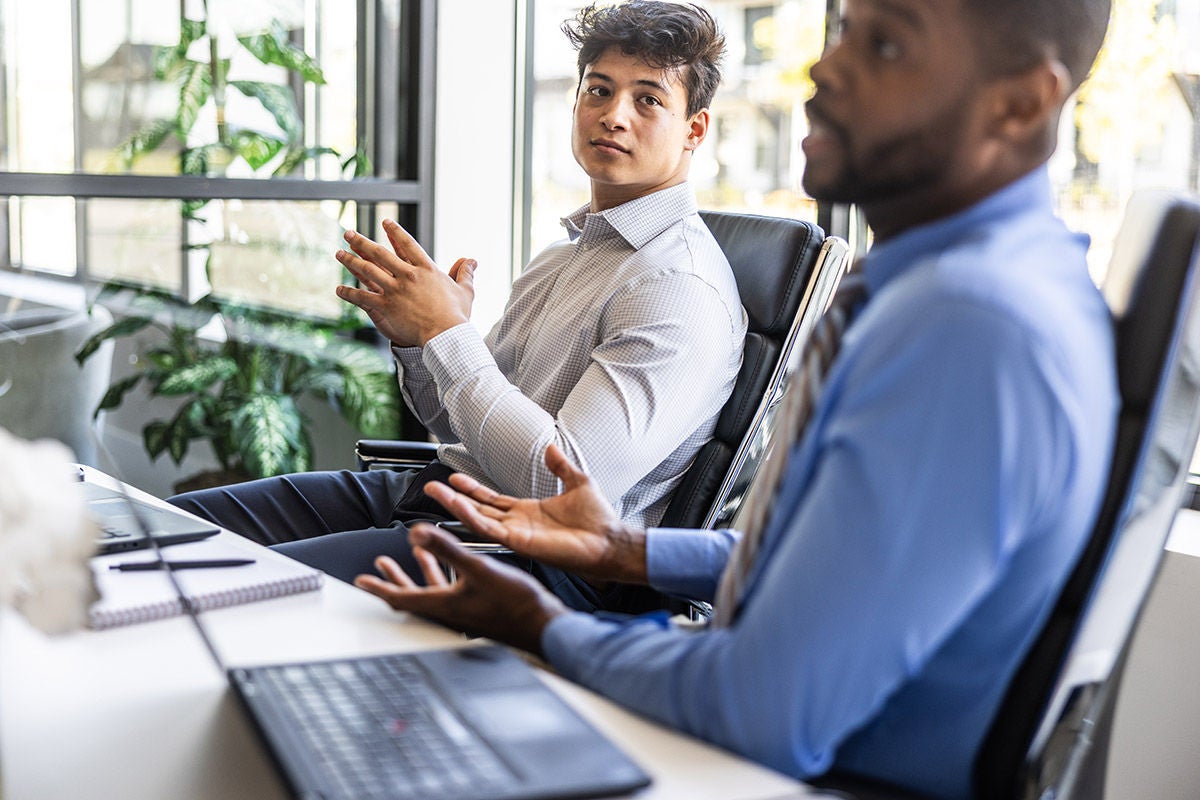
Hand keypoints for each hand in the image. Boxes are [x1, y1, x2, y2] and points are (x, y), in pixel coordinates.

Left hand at [334, 219, 476, 346]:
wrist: (446, 334)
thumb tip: (472, 260)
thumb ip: (465, 273)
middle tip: (348, 233)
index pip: (407, 244)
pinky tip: (339, 290)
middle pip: (380, 253)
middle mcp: (407, 275)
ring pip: (367, 270)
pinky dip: (349, 293)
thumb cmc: (457, 315)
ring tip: (339, 253)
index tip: (385, 222)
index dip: (395, 232)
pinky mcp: (386, 306)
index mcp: (426, 269)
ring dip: (351, 261)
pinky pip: (362, 297)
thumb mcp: (465, 290)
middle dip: (362, 241)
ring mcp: (395, 290)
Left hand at [354, 524, 566, 655]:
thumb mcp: (477, 568)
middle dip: (393, 580)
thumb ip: (447, 548)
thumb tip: (416, 532)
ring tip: (412, 556)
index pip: (401, 598)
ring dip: (419, 572)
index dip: (379, 588)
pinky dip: (443, 574)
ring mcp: (464, 611)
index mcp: (444, 604)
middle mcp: (450, 611)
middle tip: (376, 572)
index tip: (361, 582)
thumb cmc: (515, 604)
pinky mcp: (478, 607)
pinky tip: (453, 563)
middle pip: (412, 596)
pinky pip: (451, 589)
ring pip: (432, 591)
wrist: (543, 625)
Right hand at [422, 444, 648, 584]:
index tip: (454, 477)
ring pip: (478, 519)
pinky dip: (472, 517)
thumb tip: (551, 447)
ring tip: (435, 492)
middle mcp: (518, 524)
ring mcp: (517, 534)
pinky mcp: (519, 542)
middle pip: (478, 509)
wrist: (609, 540)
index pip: (492, 500)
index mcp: (528, 512)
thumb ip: (560, 467)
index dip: (473, 490)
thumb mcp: (577, 482)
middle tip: (431, 486)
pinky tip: (457, 505)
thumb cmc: (598, 520)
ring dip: (455, 505)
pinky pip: (490, 529)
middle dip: (453, 498)